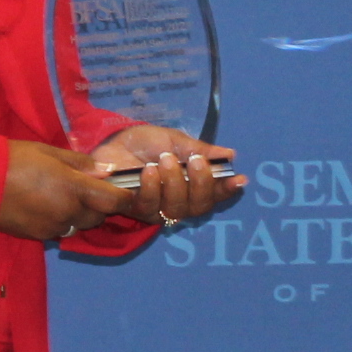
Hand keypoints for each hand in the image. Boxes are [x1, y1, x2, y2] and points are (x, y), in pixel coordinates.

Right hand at [0, 139, 131, 241]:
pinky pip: (59, 231)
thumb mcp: (49, 152)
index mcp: (73, 188)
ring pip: (78, 225)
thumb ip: (81, 163)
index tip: (124, 190)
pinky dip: (59, 221)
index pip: (114, 201)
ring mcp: (52, 227)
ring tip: (60, 196)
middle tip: (83, 188)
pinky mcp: (38, 236)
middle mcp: (67, 213)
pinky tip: (43, 206)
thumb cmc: (12, 158)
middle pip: (97, 216)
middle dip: (97, 205)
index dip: (124, 197)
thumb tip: (106, 170)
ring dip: (78, 214)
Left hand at [92, 125, 245, 228]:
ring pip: (177, 208)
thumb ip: (198, 150)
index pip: (216, 193)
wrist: (112, 143)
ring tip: (165, 160)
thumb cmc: (146, 144)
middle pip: (200, 206)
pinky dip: (152, 187)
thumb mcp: (174, 140)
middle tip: (194, 161)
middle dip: (201, 183)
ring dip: (174, 183)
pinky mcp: (135, 210)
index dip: (228, 189)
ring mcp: (158, 209)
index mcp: (193, 184)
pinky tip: (149, 171)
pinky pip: (149, 206)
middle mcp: (179, 201)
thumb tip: (229, 154)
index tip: (239, 179)